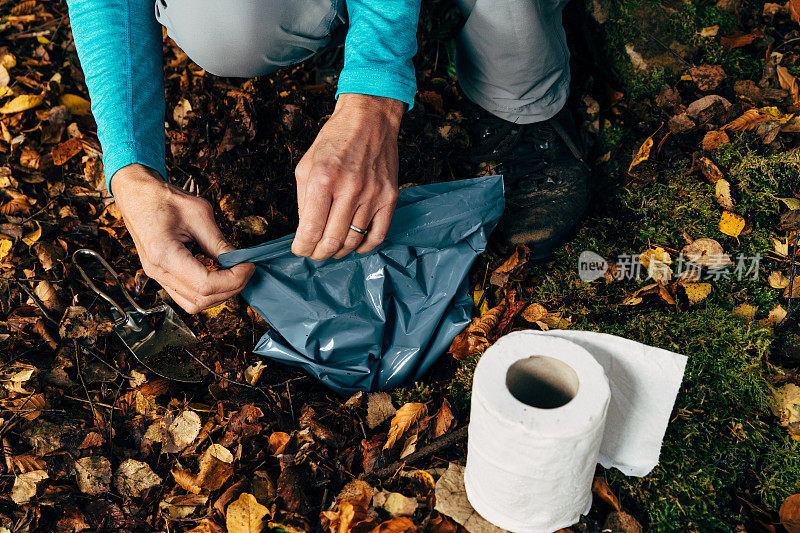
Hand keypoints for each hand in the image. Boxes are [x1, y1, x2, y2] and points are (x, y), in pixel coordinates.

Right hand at [111, 165, 254, 313]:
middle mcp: (157, 271)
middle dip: (231, 288)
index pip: (206, 285)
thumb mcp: (198, 214)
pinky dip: (206, 292)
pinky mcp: (160, 275)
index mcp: (164, 254)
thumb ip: (219, 242)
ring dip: (219, 294)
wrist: (136, 195)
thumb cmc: (163, 198)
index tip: (248, 265)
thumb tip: (240, 261)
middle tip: (246, 268)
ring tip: (234, 274)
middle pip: (201, 299)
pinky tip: (218, 275)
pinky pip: (186, 297)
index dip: (233, 279)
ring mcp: (156, 276)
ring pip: (193, 304)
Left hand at [292, 93, 402, 260]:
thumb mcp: (306, 165)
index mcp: (323, 179)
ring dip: (339, 252)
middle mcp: (349, 188)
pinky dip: (364, 248)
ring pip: (353, 241)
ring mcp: (373, 194)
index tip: (299, 250)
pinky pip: (378, 235)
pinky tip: (354, 246)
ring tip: (332, 249)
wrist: (369, 119)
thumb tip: (306, 231)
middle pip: (332, 241)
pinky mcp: (390, 197)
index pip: (310, 230)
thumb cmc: (334, 141)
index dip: (302, 248)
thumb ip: (304, 200)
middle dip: (318, 254)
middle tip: (314, 254)